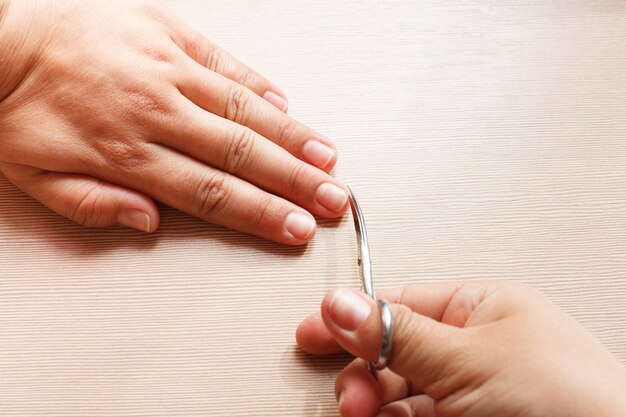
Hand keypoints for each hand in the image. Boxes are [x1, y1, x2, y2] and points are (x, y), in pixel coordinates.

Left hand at [0, 0, 346, 243]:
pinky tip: (285, 105)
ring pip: (242, 109)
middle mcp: (155, 110)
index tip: (296, 228)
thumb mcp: (34, 176)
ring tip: (328, 159)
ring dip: (291, 137)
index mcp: (125, 152)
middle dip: (295, 182)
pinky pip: (223, 60)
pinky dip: (257, 85)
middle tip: (334, 199)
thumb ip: (94, 206)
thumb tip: (149, 222)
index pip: (211, 192)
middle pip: (241, 154)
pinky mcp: (167, 31)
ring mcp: (165, 67)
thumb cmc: (16, 107)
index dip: (261, 214)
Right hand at [296, 282, 625, 416]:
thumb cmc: (572, 402)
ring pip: (400, 394)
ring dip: (376, 406)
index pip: (399, 303)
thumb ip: (398, 334)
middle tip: (353, 400)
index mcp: (481, 309)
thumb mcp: (470, 358)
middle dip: (365, 375)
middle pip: (393, 354)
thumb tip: (341, 304)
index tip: (313, 333)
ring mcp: (472, 393)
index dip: (351, 317)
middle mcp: (475, 349)